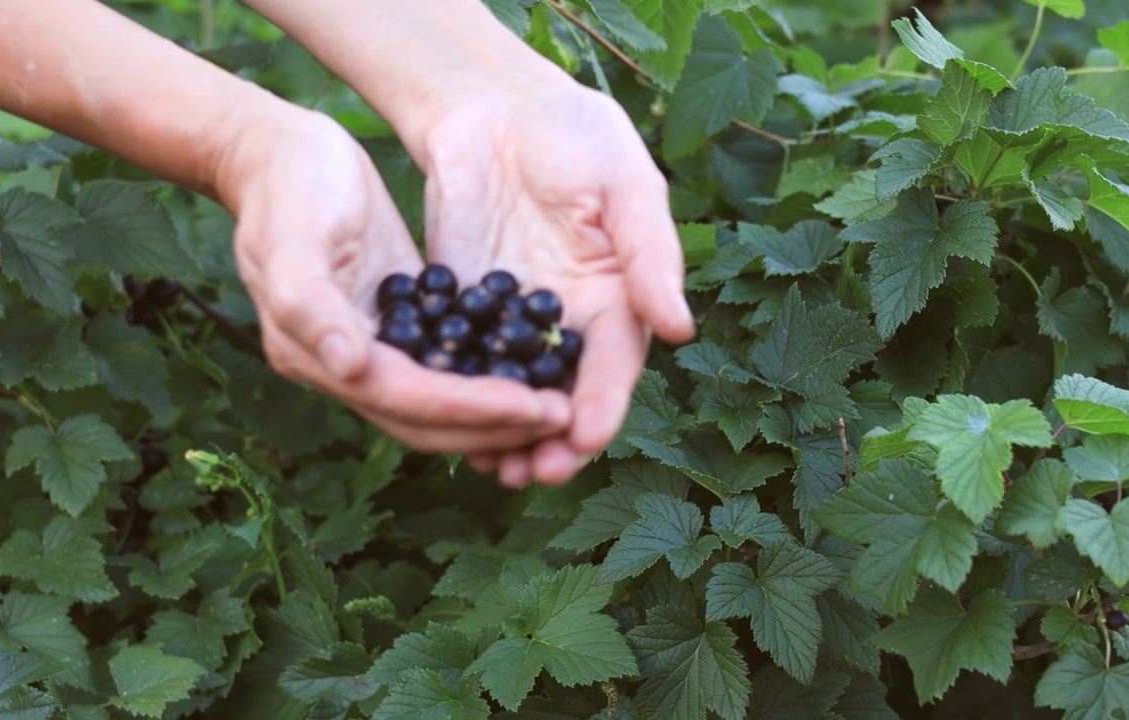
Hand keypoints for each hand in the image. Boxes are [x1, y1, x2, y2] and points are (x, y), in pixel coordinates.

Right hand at [217, 110, 571, 452]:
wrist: (275, 155)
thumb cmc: (286, 185)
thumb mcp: (292, 235)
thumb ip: (310, 305)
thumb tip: (349, 366)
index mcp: (315, 354)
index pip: (407, 400)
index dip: (471, 410)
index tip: (534, 408)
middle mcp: (344, 367)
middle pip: (428, 420)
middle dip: (495, 425)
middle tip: (564, 418)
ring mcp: (371, 350)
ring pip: (441, 405)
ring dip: (498, 414)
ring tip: (561, 407)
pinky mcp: (397, 325)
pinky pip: (447, 366)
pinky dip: (488, 377)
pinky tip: (536, 370)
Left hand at [412, 80, 695, 485]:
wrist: (493, 105)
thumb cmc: (577, 136)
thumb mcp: (625, 185)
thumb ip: (650, 254)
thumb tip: (680, 330)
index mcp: (616, 298)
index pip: (614, 363)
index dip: (604, 403)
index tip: (588, 436)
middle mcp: (566, 322)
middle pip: (563, 394)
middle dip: (555, 440)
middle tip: (540, 473)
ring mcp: (510, 320)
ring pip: (512, 392)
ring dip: (506, 435)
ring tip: (497, 472)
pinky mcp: (460, 308)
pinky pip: (461, 363)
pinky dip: (457, 397)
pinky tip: (447, 428)